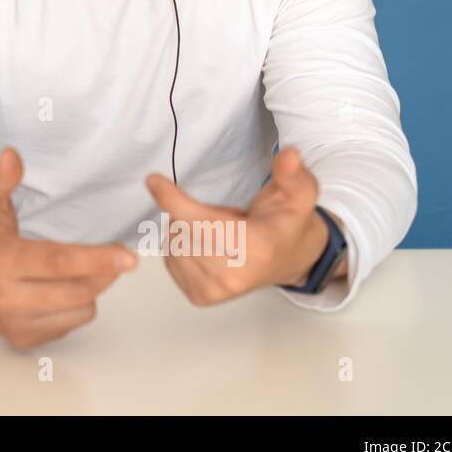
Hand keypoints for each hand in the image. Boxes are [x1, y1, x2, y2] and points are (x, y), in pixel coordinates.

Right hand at [0, 147, 137, 350]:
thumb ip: (2, 177)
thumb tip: (12, 155)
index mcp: (1, 260)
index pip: (57, 262)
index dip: (96, 259)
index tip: (129, 257)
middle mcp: (6, 297)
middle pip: (77, 289)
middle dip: (104, 270)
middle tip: (117, 254)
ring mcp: (14, 323)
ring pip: (81, 309)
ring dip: (91, 288)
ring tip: (78, 269)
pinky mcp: (22, 339)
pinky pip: (72, 323)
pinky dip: (77, 306)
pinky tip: (60, 289)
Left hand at [144, 146, 330, 304]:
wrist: (288, 259)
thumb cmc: (287, 222)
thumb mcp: (299, 193)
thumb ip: (292, 173)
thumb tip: (289, 154)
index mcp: (257, 249)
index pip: (202, 223)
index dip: (174, 200)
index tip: (153, 179)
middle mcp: (233, 277)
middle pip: (183, 229)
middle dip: (194, 211)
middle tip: (227, 217)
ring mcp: (215, 291)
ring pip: (174, 242)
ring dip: (189, 229)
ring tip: (222, 233)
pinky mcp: (199, 297)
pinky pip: (170, 258)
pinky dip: (183, 245)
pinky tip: (211, 248)